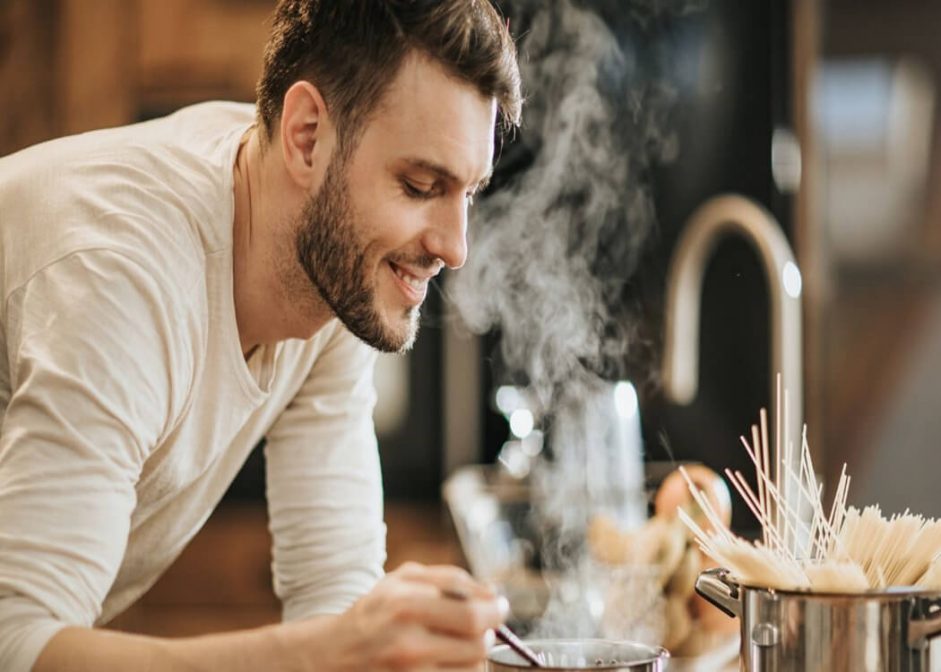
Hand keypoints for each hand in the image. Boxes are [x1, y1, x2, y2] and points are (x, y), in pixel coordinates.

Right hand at [317, 562, 506, 670]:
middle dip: (491, 633)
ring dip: (476, 655)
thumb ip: (450, 579)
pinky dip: (461, 670)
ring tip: (462, 644)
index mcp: (405, 606)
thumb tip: (492, 592)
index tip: (500, 606)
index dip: (496, 610)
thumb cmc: (374, 612)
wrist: (332, 655)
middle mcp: (406, 644)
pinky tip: (449, 661)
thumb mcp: (402, 580)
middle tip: (488, 626)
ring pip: (472, 669)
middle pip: (478, 644)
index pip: (472, 613)